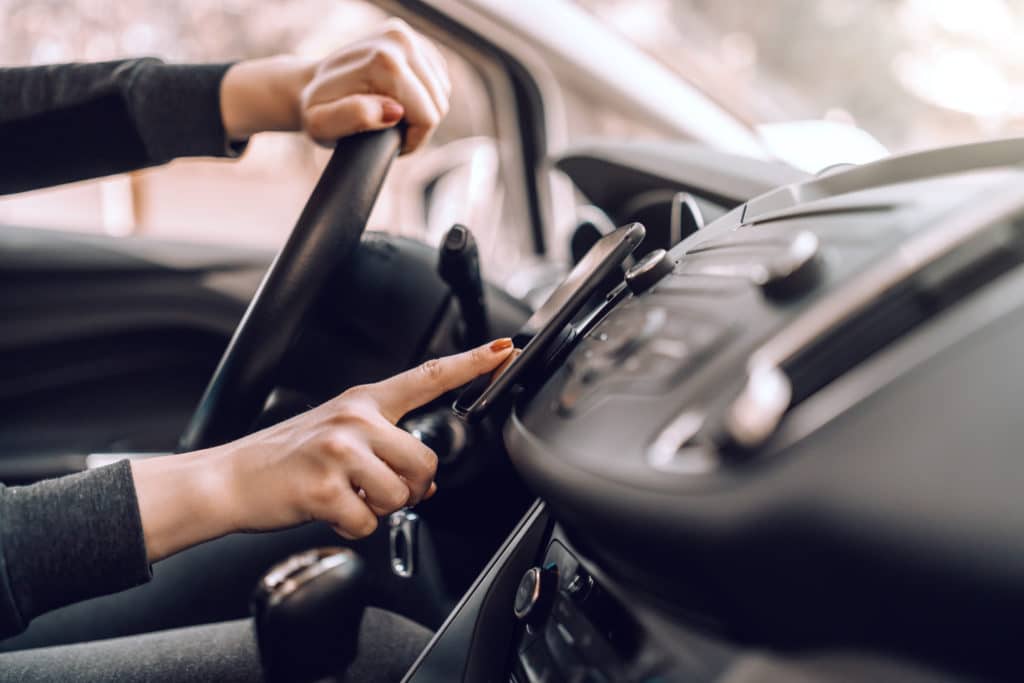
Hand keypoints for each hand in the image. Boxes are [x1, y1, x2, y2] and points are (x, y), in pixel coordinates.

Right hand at [132, 339, 513, 561]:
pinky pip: (368, 523)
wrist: (230, 478)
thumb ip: (383, 446)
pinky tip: (329, 510)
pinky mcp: (325, 486)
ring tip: (347, 496)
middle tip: (377, 490)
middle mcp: (356, 419)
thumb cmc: (286, 458)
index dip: (471, 363)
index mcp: (363, 402)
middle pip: (425, 461)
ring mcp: (340, 450)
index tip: (505, 350)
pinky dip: (352, 528)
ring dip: (380, 509)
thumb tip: (425, 482)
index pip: (428, 376)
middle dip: (411, 488)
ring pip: (401, 495)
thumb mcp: (337, 435)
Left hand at [220, 18, 450, 153]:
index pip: (428, 115)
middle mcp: (399, 39)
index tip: (387, 139)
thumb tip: (394, 110)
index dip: (412, 138)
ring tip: (390, 114)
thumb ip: (355, 117)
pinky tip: (399, 98)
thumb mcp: (323, 124)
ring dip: (421, 110)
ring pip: (442, 93)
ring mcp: (408, 35)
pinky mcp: (416, 40)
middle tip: (386, 128)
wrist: (313, 83)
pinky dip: (424, 95)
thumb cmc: (318, 109)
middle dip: (418, 125)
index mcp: (383, 60)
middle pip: (438, 103)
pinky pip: (439, 81)